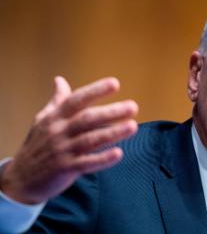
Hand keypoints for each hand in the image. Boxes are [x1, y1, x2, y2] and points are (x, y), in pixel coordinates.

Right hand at [0, 76, 137, 203]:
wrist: (21, 178)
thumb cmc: (38, 145)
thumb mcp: (43, 120)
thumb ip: (57, 101)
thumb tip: (60, 80)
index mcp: (55, 117)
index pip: (77, 100)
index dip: (96, 91)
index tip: (115, 83)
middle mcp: (59, 131)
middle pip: (87, 119)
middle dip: (111, 112)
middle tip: (133, 107)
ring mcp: (63, 151)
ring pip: (91, 140)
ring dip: (113, 133)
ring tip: (133, 126)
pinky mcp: (66, 169)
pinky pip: (87, 163)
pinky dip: (103, 159)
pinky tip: (119, 153)